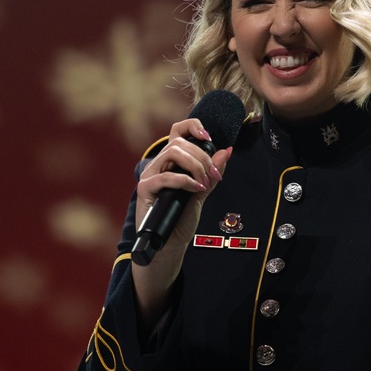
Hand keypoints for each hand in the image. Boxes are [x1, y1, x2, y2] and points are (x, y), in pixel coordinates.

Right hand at [132, 118, 232, 323]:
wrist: (168, 244)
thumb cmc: (181, 218)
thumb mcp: (201, 192)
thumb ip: (212, 173)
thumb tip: (226, 151)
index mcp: (171, 162)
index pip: (177, 131)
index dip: (192, 126)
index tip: (208, 137)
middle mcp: (158, 165)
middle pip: (179, 142)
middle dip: (202, 156)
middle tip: (214, 175)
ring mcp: (150, 176)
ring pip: (172, 153)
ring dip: (194, 165)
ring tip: (204, 182)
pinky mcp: (145, 189)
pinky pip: (165, 176)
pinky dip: (184, 181)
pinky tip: (196, 189)